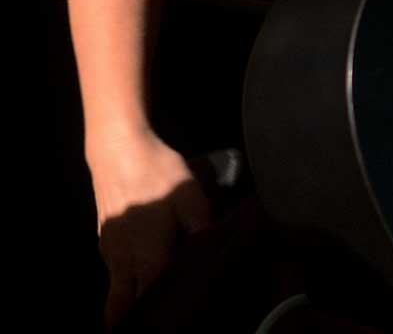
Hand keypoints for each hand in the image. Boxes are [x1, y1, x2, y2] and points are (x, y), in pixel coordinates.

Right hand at [88, 131, 211, 328]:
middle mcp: (123, 263)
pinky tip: (141, 265)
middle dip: (135, 319)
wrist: (117, 150)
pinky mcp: (104, 237)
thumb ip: (202, 225)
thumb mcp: (190, 195)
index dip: (163, 313)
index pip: (151, 301)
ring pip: (116, 289)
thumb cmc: (156, 174)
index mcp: (147, 258)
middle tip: (152, 322)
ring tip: (151, 298)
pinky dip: (125, 277)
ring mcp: (109, 251)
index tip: (173, 320)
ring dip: (128, 299)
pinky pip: (114, 269)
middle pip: (123, 306)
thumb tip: (213, 247)